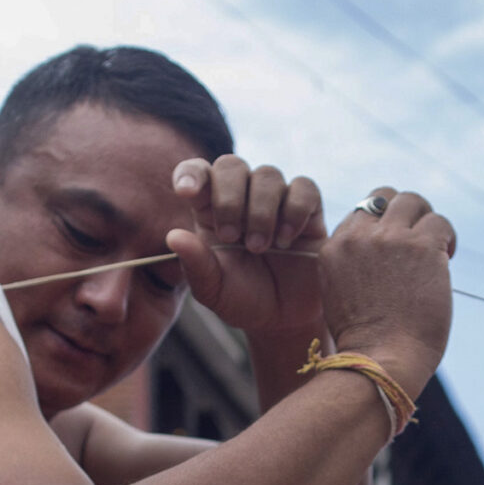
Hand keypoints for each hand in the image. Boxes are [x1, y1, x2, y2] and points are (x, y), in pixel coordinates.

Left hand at [168, 157, 326, 336]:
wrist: (284, 319)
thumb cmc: (243, 300)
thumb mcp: (214, 290)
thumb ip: (195, 265)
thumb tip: (174, 236)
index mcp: (210, 209)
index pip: (198, 173)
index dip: (191, 173)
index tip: (186, 191)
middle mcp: (242, 197)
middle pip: (232, 165)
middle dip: (229, 198)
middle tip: (231, 236)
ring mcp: (277, 200)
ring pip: (267, 174)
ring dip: (261, 211)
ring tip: (259, 248)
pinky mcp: (309, 210)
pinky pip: (304, 188)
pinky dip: (294, 210)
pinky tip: (287, 240)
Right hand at [314, 187, 455, 394]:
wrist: (381, 360)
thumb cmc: (367, 343)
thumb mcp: (342, 297)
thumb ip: (355, 267)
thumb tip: (387, 256)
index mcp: (333, 249)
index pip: (359, 215)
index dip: (382, 227)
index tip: (395, 250)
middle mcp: (359, 238)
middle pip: (383, 196)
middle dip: (404, 212)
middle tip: (419, 237)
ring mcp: (390, 239)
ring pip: (412, 201)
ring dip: (427, 219)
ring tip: (438, 247)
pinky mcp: (422, 247)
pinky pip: (440, 223)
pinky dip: (448, 237)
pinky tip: (449, 256)